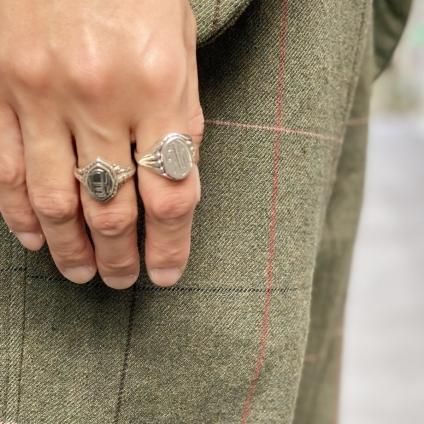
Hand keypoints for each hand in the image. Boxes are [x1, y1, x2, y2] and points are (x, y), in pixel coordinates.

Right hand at [0, 0, 202, 288]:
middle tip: (121, 281)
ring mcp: (43, 95)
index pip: (171, 196)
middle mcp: (101, 99)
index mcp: (159, 89)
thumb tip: (172, 183)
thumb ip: (179, 120)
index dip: (170, 246)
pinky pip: (9, 168)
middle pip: (113, 210)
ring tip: (83, 275)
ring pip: (57, 200)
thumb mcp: (180, 52)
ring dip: (72, 248)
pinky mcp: (0, 89)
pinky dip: (20, 213)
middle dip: (120, 256)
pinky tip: (36, 239)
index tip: (165, 274)